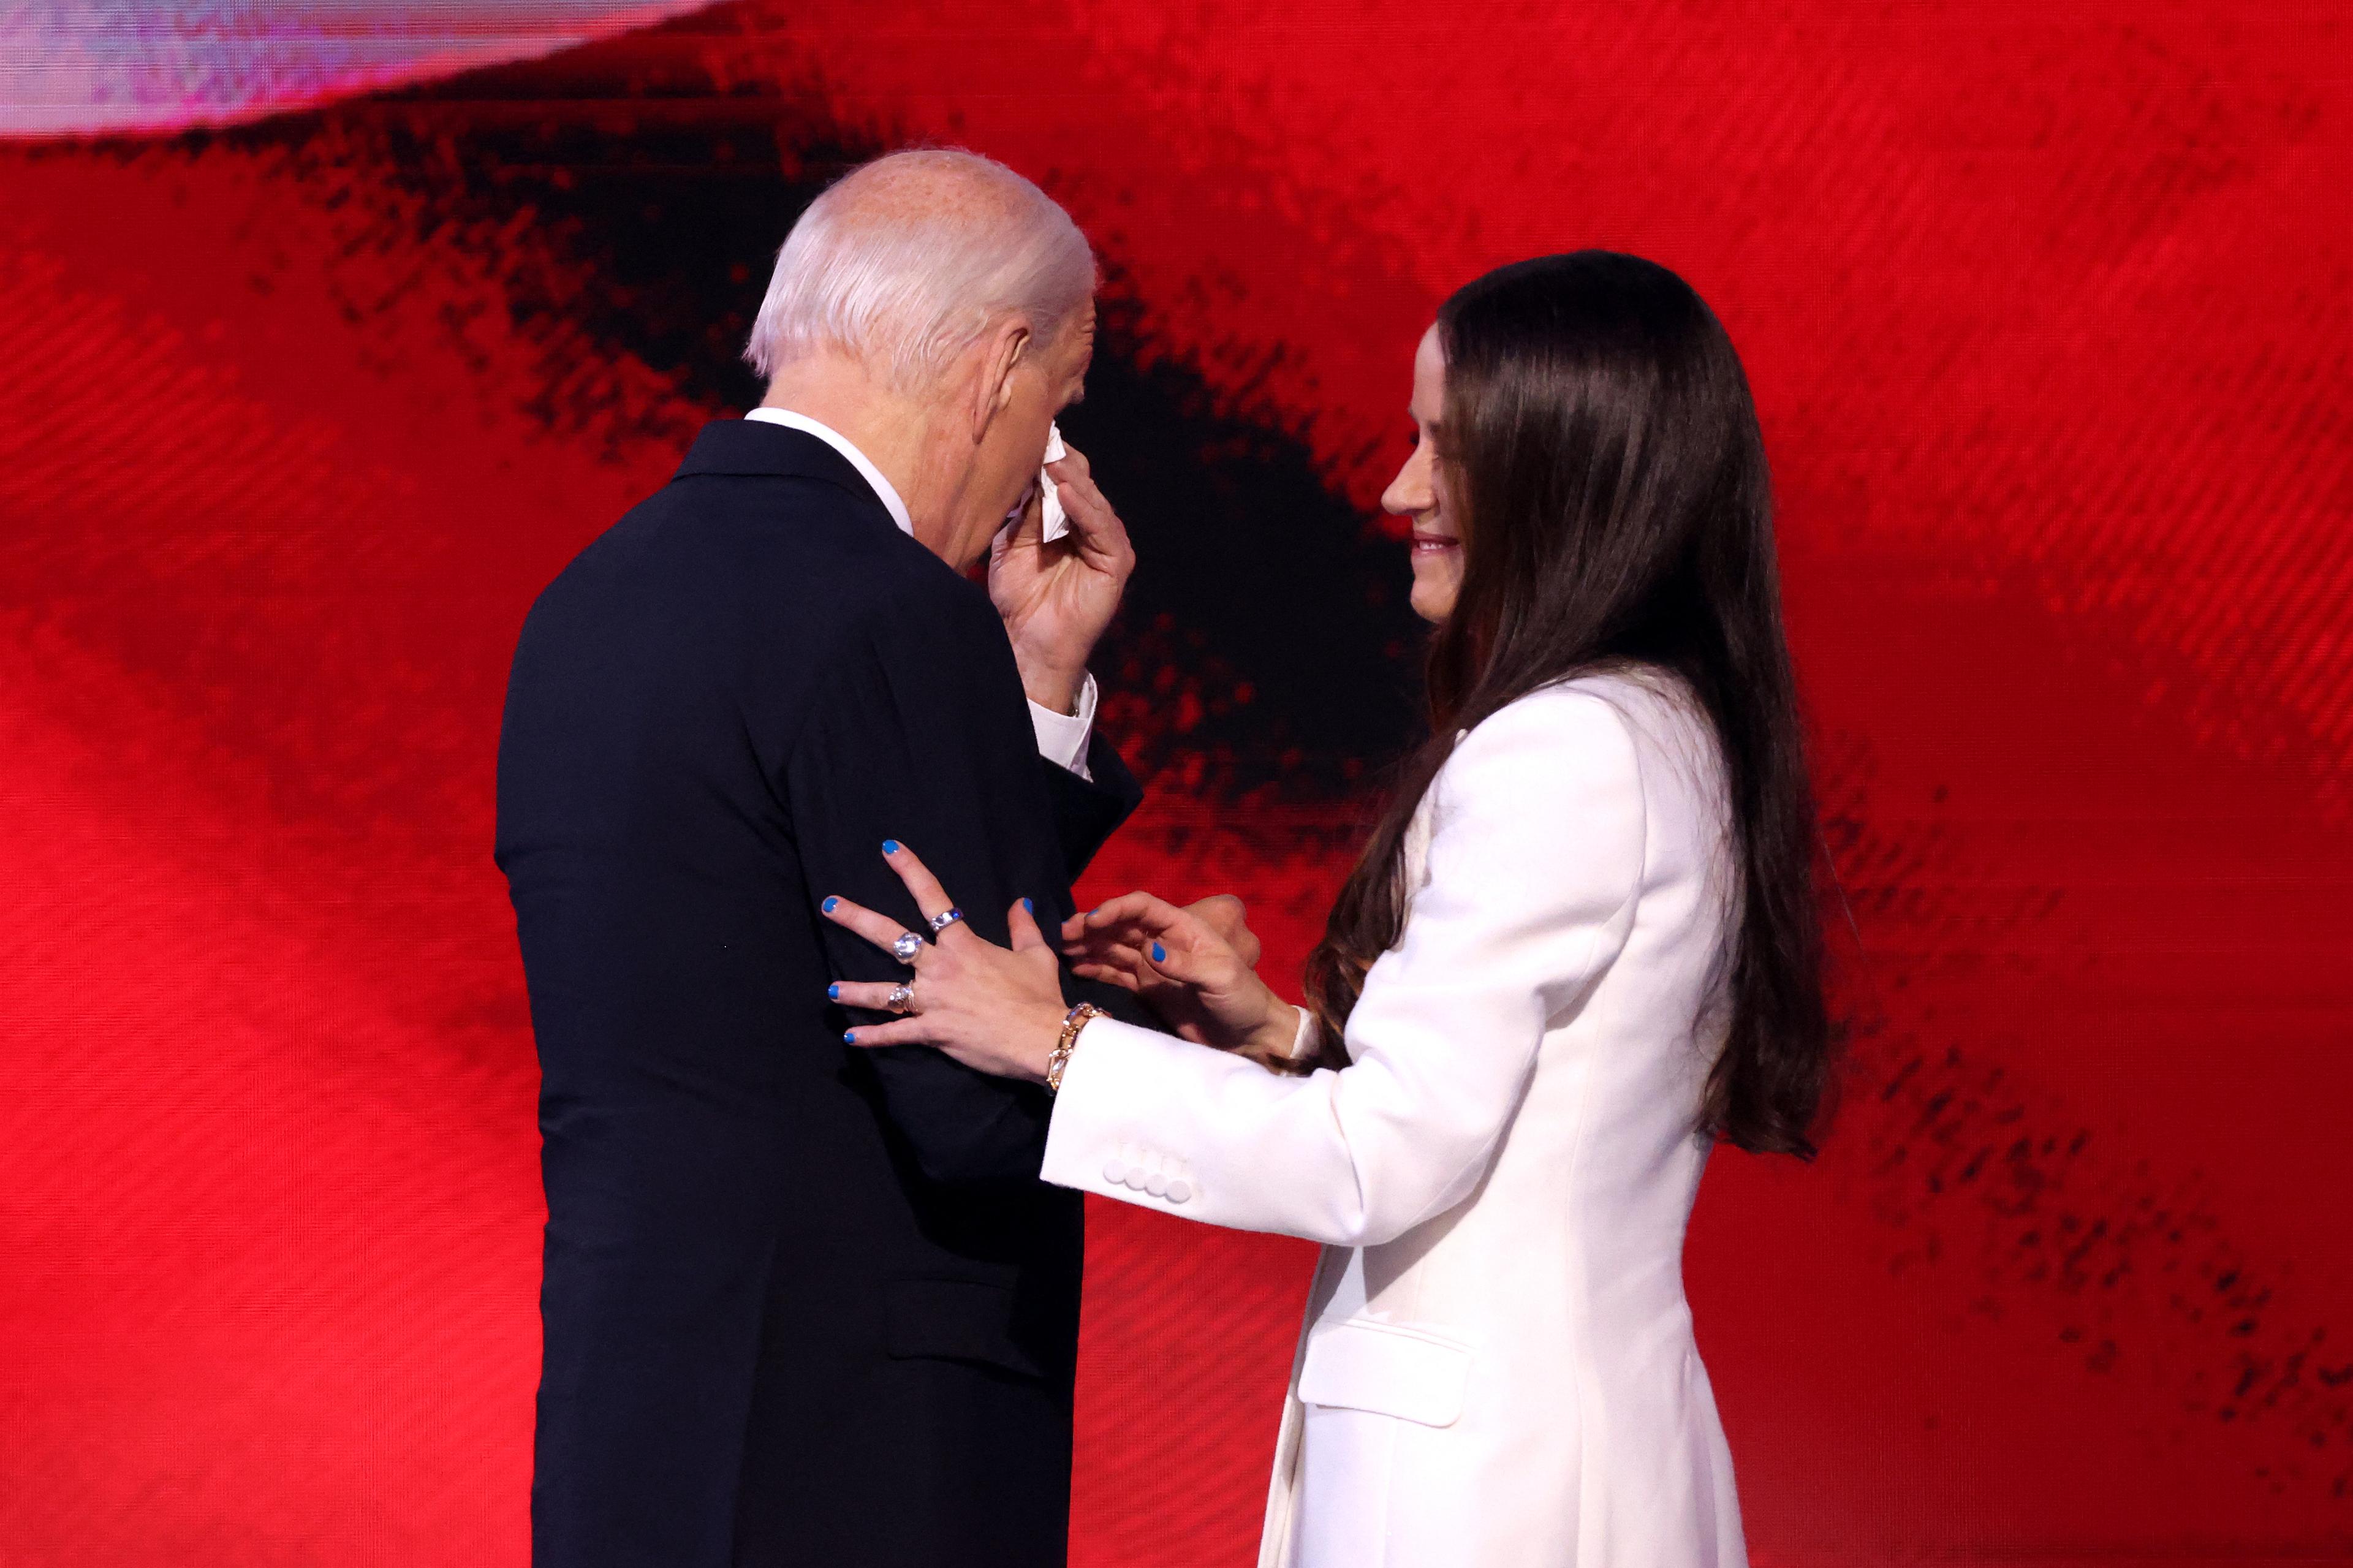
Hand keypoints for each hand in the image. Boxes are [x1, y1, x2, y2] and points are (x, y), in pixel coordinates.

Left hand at [821, 842, 1069, 1082]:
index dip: (910, 870)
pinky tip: (852, 1039)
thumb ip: (1023, 927)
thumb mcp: (1036, 955)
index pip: (933, 898)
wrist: (1042, 1038)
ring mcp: (933, 1000)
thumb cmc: (1039, 996)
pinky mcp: (933, 1031)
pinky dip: (873, 1037)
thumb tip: (1020, 901)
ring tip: (832, 990)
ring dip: (855, 991)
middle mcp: (940, 967)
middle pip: (891, 937)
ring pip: (884, 992)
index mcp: (963, 945)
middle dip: (857, 919)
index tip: (888, 849)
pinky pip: (896, 1034)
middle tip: (829, 905)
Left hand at [988, 440, 1134, 714]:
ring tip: (1050, 459)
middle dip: (1057, 461)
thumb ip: (1022, 509)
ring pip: (1091, 500)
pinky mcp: (1117, 561)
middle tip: (1037, 436)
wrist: (1027, 641)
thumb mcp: (1011, 543)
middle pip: (1080, 481)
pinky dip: (1083, 507)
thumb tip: (1021, 466)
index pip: (1062, 478)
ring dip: (1070, 478)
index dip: (1045, 457)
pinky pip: (1102, 527)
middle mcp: (1091, 526)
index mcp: (1067, 519)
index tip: (1023, 433)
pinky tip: (1065, 490)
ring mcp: (1107, 543)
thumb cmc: (1018, 596)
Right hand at [1060, 891, 1301, 1064]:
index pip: (1144, 908)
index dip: (1117, 909)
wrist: (1248, 1036)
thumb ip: (1186, 964)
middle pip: (1122, 926)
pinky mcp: (1146, 989)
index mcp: (1183, 929)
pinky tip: (1074, 968)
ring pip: (1114, 948)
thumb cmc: (1242, 1000)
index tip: (1093, 921)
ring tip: (1062, 948)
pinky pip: (1115, 973)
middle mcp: (1164, 942)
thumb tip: (1150, 950)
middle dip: (1093, 926)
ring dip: (1089, 945)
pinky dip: (1095, 968)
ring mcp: (1153, 966)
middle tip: (1064, 933)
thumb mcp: (1221, 978)